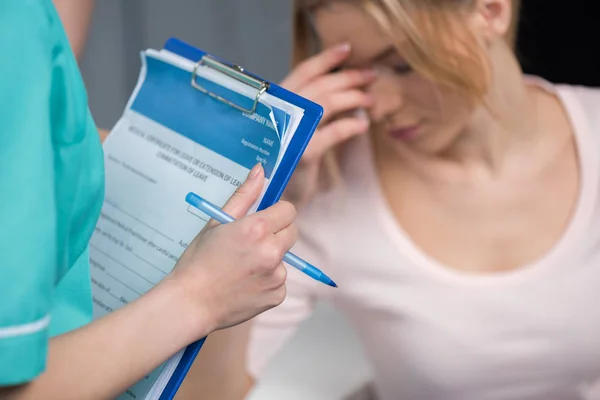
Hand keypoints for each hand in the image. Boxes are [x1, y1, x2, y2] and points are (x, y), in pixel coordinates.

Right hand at [168, 164, 296, 335]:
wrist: (190, 304)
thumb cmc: (198, 261)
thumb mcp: (216, 222)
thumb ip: (244, 196)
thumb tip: (260, 170)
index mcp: (257, 229)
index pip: (288, 210)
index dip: (275, 213)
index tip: (262, 219)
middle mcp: (272, 251)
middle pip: (291, 232)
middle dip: (276, 233)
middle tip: (251, 242)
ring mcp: (277, 276)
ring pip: (284, 258)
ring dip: (270, 258)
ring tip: (241, 267)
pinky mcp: (277, 295)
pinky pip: (279, 281)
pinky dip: (267, 281)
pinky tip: (244, 284)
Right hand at [281, 43, 375, 206]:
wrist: (274, 198)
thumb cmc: (288, 162)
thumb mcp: (297, 131)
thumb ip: (311, 111)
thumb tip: (343, 89)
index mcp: (278, 104)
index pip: (302, 72)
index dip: (325, 59)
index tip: (347, 49)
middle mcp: (279, 114)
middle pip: (319, 86)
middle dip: (348, 77)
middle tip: (371, 77)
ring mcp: (289, 134)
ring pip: (325, 104)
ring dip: (353, 98)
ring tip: (371, 100)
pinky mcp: (301, 154)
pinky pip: (332, 133)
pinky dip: (350, 126)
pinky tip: (363, 125)